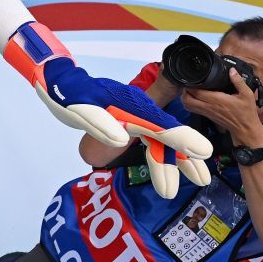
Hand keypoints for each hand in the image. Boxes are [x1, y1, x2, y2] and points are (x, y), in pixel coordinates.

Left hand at [5, 21, 213, 198]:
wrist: (59, 81)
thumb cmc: (66, 93)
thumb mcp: (77, 107)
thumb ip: (99, 122)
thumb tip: (120, 139)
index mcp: (128, 104)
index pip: (158, 124)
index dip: (180, 138)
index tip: (202, 151)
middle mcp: (137, 109)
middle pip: (166, 134)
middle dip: (186, 157)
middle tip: (204, 179)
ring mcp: (135, 115)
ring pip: (161, 140)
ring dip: (178, 161)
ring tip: (200, 181)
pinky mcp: (130, 122)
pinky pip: (152, 140)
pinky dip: (163, 156)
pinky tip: (171, 170)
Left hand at [182, 66, 262, 150]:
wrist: (245, 129)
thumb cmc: (246, 113)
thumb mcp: (247, 95)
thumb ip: (238, 81)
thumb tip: (232, 70)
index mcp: (217, 100)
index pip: (196, 92)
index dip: (191, 85)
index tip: (192, 78)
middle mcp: (209, 107)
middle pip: (187, 100)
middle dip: (185, 91)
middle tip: (189, 83)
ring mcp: (207, 112)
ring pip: (188, 106)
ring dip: (186, 97)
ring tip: (190, 89)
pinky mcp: (208, 116)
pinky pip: (194, 110)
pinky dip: (191, 103)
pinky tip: (196, 97)